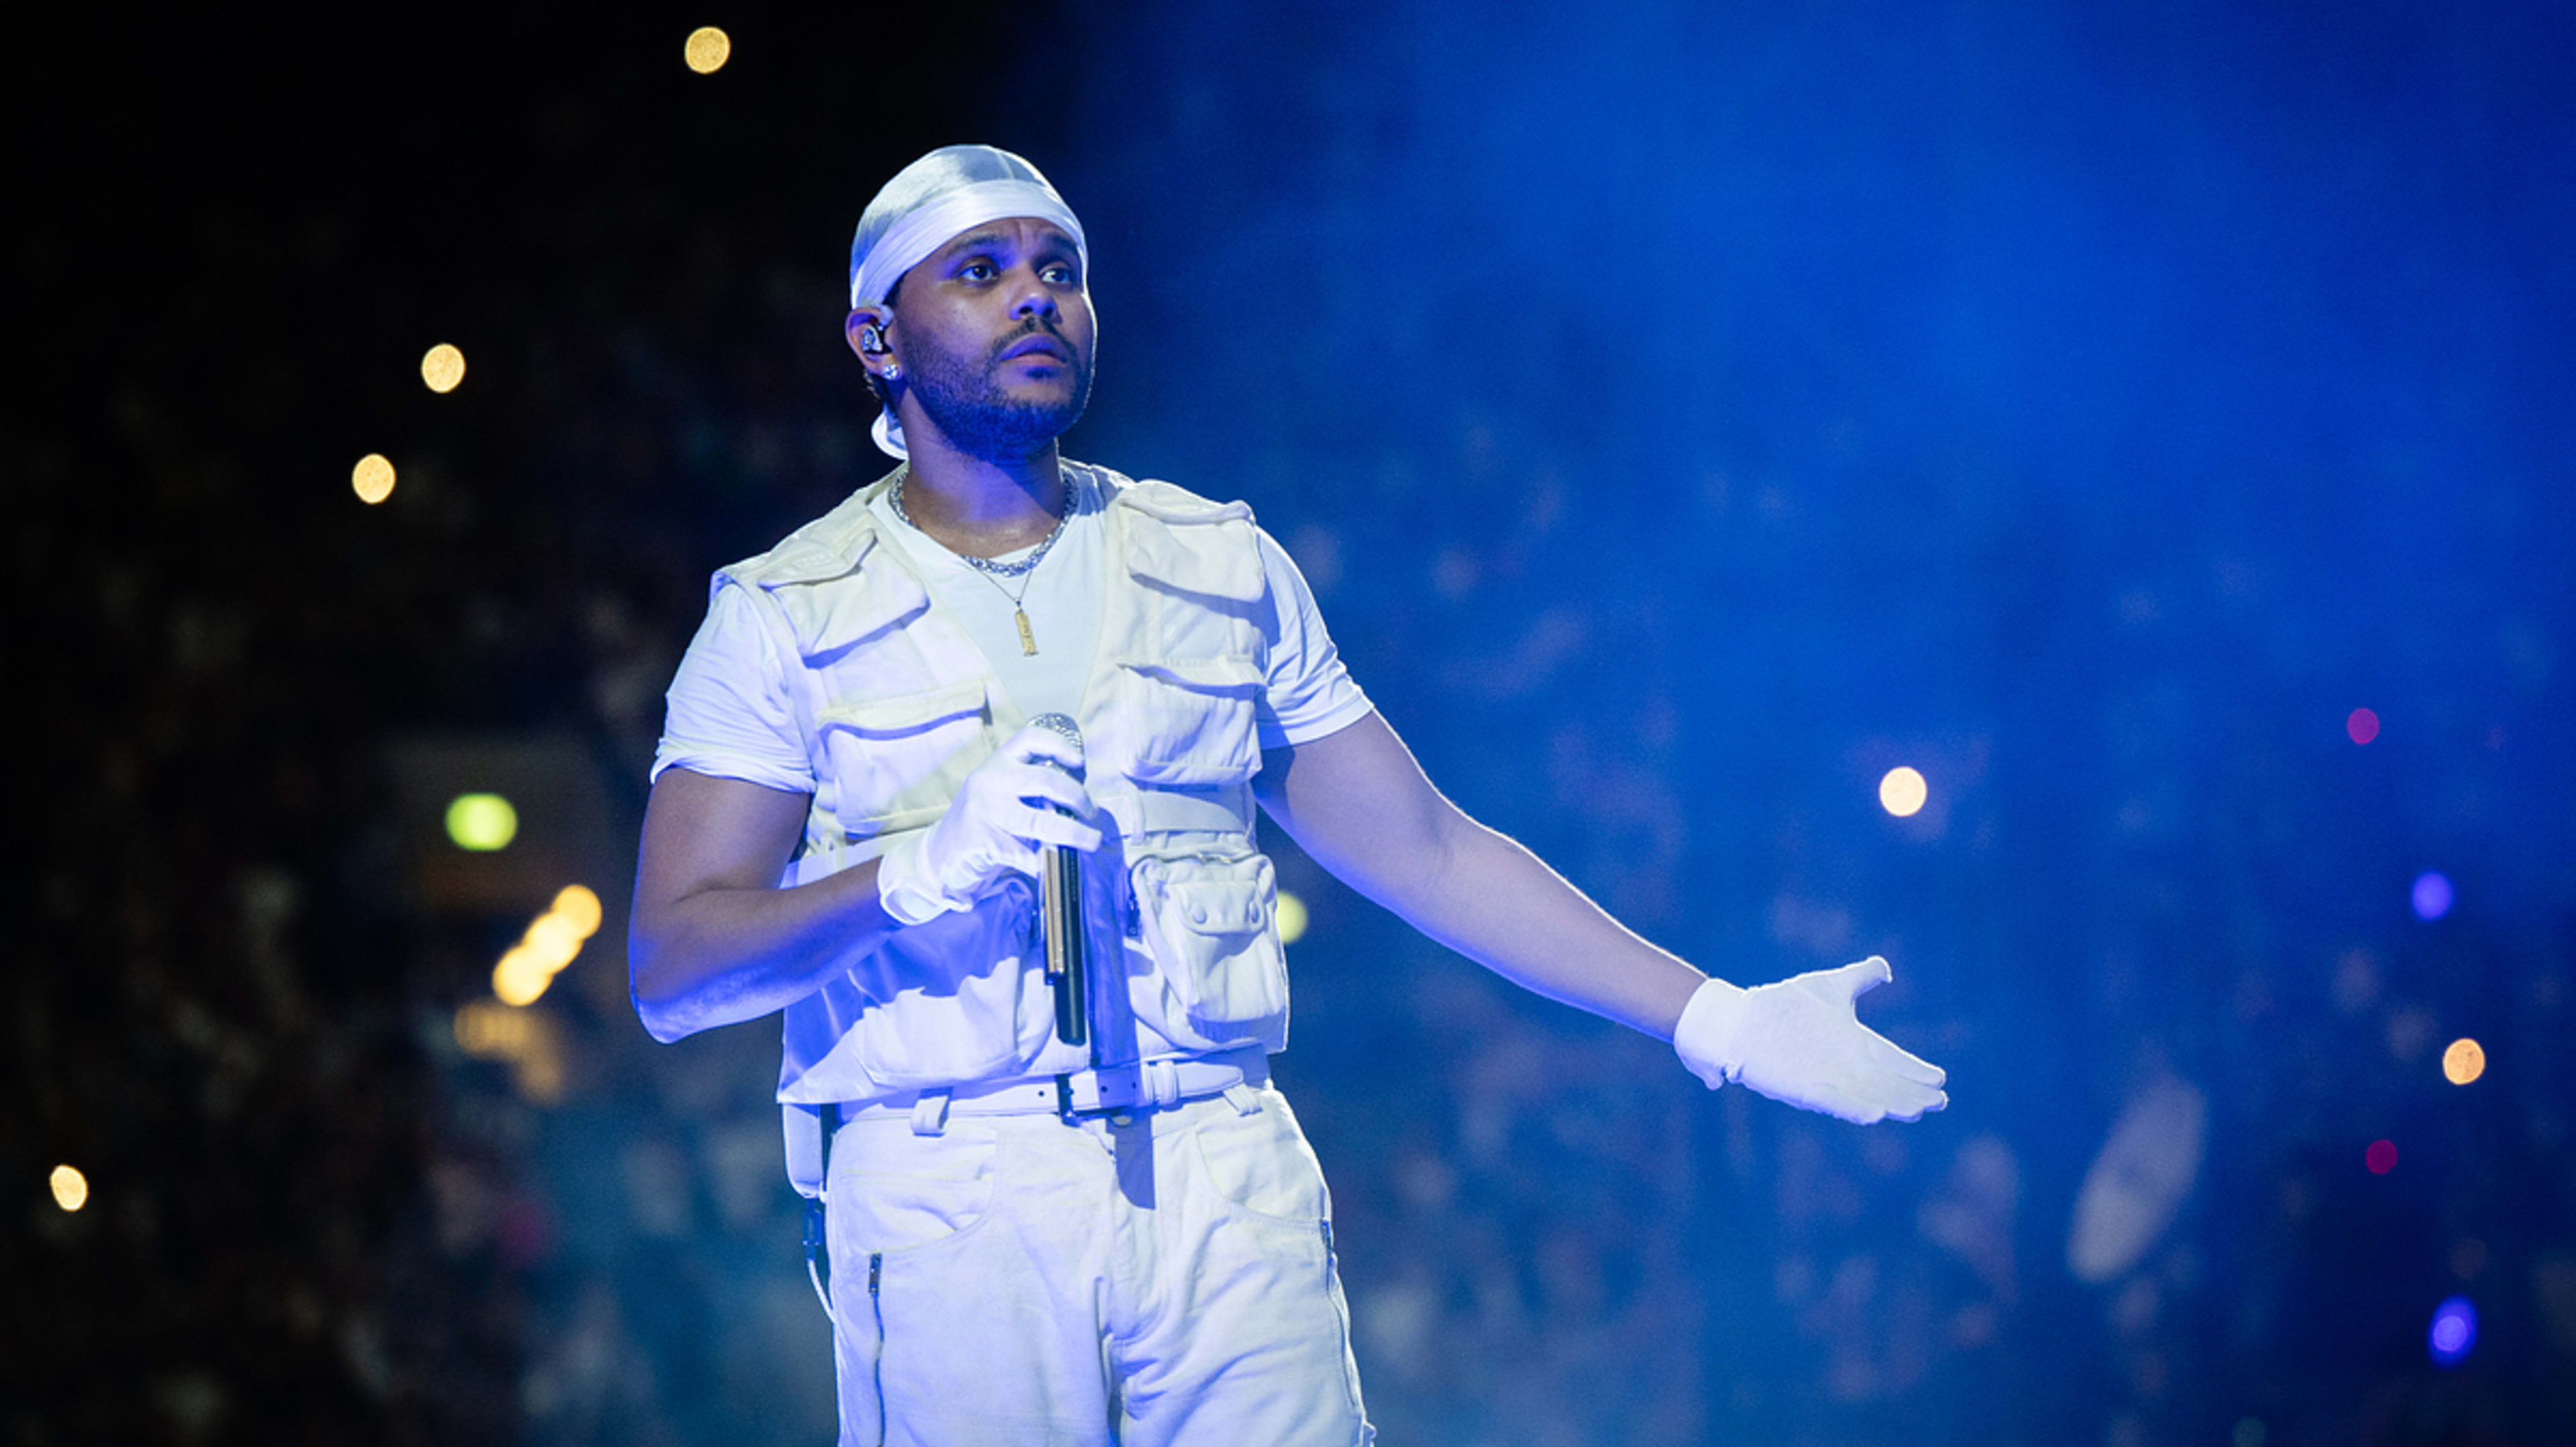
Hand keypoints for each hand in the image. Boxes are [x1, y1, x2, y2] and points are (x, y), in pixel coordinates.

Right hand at [874, 722, 1103, 925]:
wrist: (940, 852)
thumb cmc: (984, 819)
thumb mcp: (1001, 791)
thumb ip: (1032, 787)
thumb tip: (1081, 799)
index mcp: (998, 762)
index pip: (1031, 738)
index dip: (1060, 745)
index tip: (1080, 762)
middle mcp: (991, 780)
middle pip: (1047, 780)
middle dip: (1079, 798)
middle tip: (1093, 814)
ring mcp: (986, 811)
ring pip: (1042, 821)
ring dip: (1074, 834)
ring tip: (1091, 841)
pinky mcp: (985, 842)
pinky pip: (1027, 853)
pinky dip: (1046, 862)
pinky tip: (1055, 865)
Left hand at [1673, 956, 1947, 1123]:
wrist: (1739, 1018)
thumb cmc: (1784, 1005)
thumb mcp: (1829, 987)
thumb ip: (1859, 978)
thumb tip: (1885, 969)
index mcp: (1852, 1043)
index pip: (1890, 1058)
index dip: (1914, 1070)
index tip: (1941, 1079)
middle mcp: (1842, 1065)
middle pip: (1884, 1082)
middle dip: (1911, 1093)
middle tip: (1939, 1102)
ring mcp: (1823, 1077)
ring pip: (1864, 1096)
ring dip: (1889, 1103)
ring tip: (1915, 1111)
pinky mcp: (1800, 1088)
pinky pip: (1831, 1101)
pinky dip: (1853, 1108)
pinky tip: (1875, 1115)